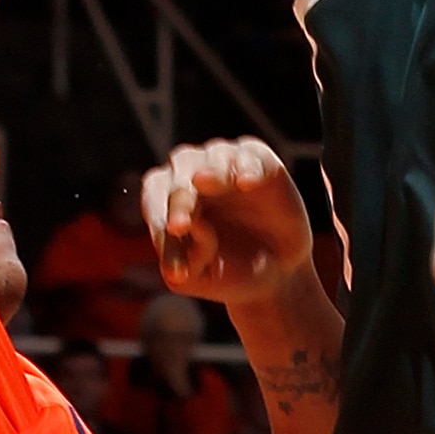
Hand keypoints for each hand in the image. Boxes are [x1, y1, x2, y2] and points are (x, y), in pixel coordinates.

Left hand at [144, 138, 315, 300]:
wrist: (278, 272)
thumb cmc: (229, 270)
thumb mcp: (202, 278)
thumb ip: (184, 258)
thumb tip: (186, 229)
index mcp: (169, 202)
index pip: (156, 199)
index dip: (161, 214)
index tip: (175, 237)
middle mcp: (194, 175)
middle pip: (179, 172)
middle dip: (180, 197)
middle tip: (183, 222)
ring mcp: (228, 165)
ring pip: (213, 155)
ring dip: (210, 170)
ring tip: (203, 182)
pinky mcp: (260, 161)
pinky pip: (251, 154)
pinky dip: (247, 166)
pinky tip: (246, 183)